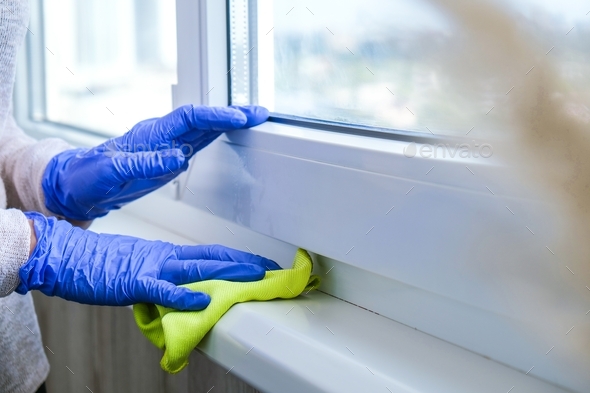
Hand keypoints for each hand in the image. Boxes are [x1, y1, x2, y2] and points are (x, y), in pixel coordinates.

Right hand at [17, 212, 280, 309]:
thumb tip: (179, 288)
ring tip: (253, 277)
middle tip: (271, 268)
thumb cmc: (97, 262)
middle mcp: (164, 256)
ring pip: (197, 269)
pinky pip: (163, 290)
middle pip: (212, 258)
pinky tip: (204, 300)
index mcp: (164, 253)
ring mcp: (151, 267)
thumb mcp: (136, 266)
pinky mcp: (134, 282)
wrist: (66, 254)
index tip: (257, 263)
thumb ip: (160, 276)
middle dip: (243, 264)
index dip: (235, 258)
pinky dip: (185, 296)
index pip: (208, 253)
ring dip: (227, 273)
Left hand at [42, 105, 268, 219]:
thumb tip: (179, 157)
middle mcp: (163, 136)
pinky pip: (199, 141)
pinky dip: (219, 135)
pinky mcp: (170, 158)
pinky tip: (231, 133)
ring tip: (254, 119)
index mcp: (150, 135)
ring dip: (230, 122)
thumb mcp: (113, 172)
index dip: (216, 116)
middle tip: (260, 112)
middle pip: (203, 118)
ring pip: (204, 128)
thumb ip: (145, 164)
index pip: (189, 118)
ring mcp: (168, 146)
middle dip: (233, 114)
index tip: (239, 119)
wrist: (80, 186)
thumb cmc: (89, 176)